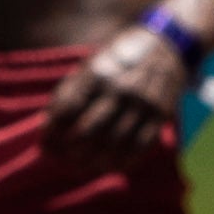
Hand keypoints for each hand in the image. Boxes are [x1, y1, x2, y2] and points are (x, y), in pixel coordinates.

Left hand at [51, 15, 204, 160]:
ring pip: (113, 144)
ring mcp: (142, 104)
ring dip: (94, 163)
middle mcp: (120, 89)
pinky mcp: (160, 115)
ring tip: (80, 169)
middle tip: (60, 162)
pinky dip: (122, 162)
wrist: (168, 44)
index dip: (52, 132)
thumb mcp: (92, 65)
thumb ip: (71, 92)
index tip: (44, 144)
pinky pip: (139, 147)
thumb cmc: (119, 59)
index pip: (67, 110)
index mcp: (98, 74)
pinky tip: (108, 167)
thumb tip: (49, 125)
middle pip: (88, 131)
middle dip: (70, 152)